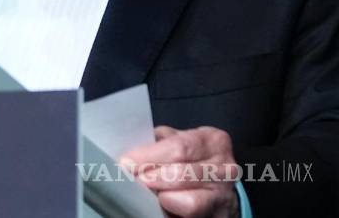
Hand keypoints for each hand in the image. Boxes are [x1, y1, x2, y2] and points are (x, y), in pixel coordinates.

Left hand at [122, 126, 240, 217]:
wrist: (218, 185)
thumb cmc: (192, 158)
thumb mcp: (180, 140)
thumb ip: (160, 141)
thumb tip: (131, 150)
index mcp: (213, 141)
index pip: (177, 148)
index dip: (147, 156)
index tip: (125, 163)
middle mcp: (224, 168)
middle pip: (180, 173)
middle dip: (150, 178)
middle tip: (130, 180)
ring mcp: (224, 195)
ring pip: (189, 201)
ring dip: (161, 197)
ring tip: (145, 193)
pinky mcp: (220, 215)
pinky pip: (191, 215)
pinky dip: (171, 210)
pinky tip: (161, 205)